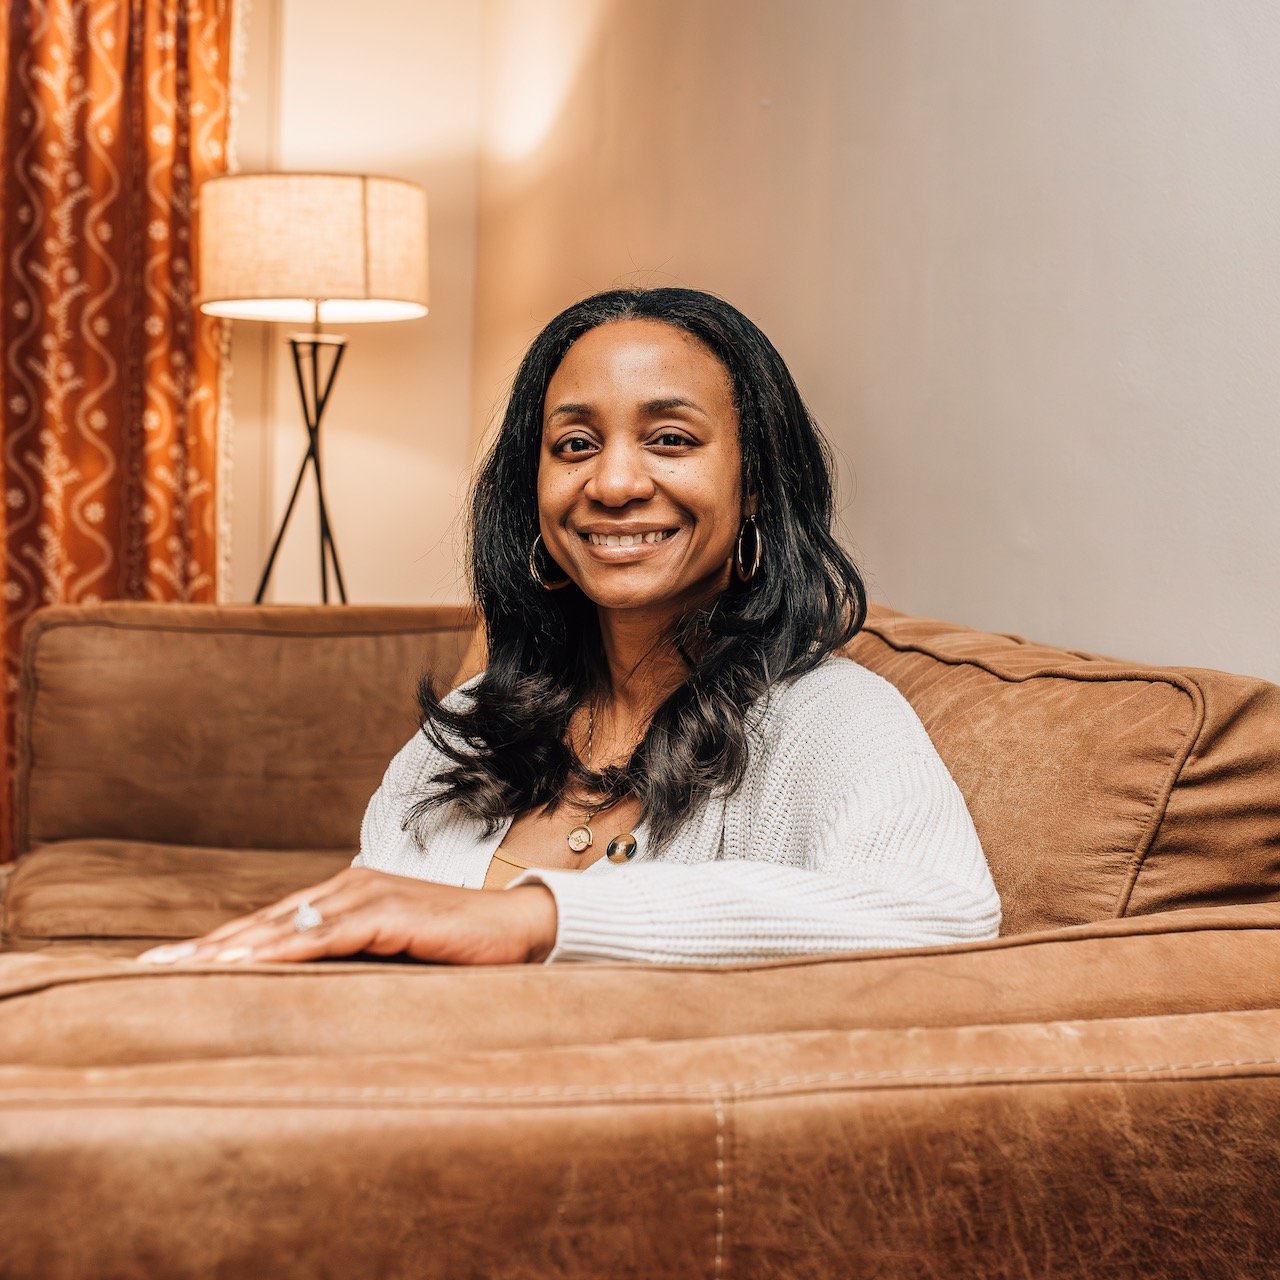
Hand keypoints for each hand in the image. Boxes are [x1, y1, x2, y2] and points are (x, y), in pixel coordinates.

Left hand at [136, 867, 558, 966]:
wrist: (519, 928)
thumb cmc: (457, 948)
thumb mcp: (392, 958)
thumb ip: (349, 964)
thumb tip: (303, 998)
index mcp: (344, 897)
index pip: (268, 924)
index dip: (216, 945)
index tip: (164, 966)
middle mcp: (348, 888)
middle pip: (262, 922)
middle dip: (204, 948)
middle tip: (145, 969)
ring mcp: (368, 896)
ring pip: (286, 926)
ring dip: (231, 949)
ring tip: (182, 970)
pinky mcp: (391, 913)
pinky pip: (327, 935)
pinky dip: (285, 949)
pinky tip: (250, 963)